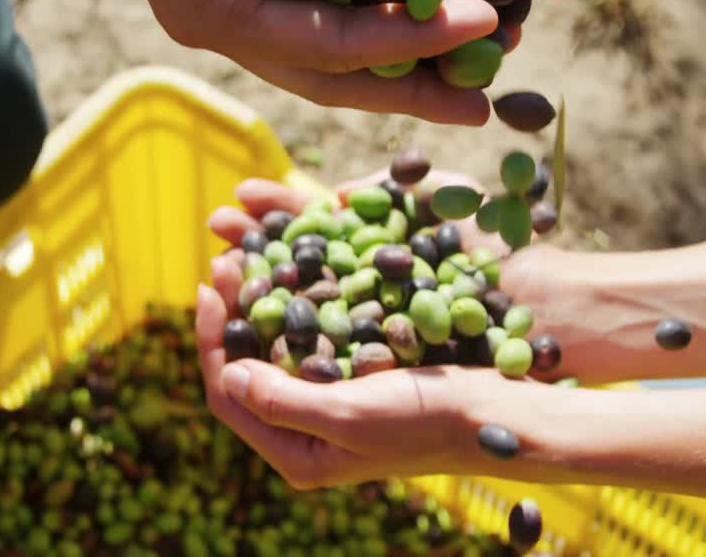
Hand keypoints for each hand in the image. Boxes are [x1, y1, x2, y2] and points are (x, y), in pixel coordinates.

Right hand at [46, 0, 575, 125]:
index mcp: (209, 9)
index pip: (328, 45)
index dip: (409, 41)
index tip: (483, 23)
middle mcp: (220, 21)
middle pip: (328, 73)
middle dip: (407, 90)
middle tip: (481, 105)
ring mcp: (229, 2)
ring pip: (323, 51)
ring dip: (391, 66)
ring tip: (459, 78)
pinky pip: (313, 11)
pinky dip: (365, 19)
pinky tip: (408, 20)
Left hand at [195, 175, 550, 488]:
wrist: (496, 410)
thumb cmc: (425, 419)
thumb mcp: (347, 415)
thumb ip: (280, 401)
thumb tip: (226, 374)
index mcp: (296, 452)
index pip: (227, 395)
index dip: (210, 339)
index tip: (210, 285)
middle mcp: (307, 429)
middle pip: (246, 364)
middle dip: (232, 310)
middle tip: (227, 258)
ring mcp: (330, 399)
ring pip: (275, 343)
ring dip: (260, 298)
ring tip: (249, 252)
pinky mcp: (356, 373)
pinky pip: (311, 332)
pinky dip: (298, 297)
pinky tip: (294, 263)